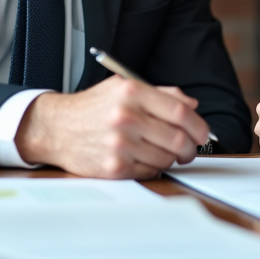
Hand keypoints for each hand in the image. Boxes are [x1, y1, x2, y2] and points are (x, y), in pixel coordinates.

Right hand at [14, 76, 210, 178]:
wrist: (57, 128)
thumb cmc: (94, 107)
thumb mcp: (124, 87)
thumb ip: (161, 94)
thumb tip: (192, 105)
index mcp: (132, 92)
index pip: (180, 112)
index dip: (198, 125)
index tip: (202, 133)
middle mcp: (126, 117)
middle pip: (178, 139)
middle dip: (190, 148)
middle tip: (189, 149)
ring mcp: (119, 144)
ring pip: (166, 158)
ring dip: (171, 158)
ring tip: (161, 151)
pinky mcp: (114, 167)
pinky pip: (150, 171)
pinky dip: (153, 167)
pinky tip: (142, 158)